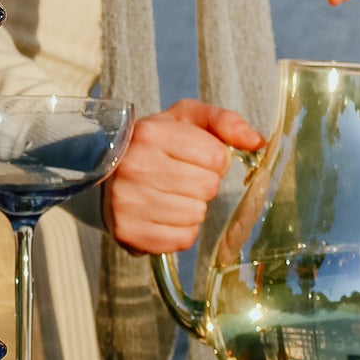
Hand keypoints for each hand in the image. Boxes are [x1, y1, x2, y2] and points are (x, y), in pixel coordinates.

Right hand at [104, 99, 263, 255]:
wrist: (103, 173)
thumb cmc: (152, 144)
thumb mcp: (185, 119)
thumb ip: (224, 121)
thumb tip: (257, 142)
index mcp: (151, 134)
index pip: (216, 157)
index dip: (214, 159)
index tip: (195, 158)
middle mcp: (135, 167)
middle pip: (207, 187)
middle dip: (203, 183)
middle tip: (182, 177)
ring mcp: (128, 202)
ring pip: (196, 215)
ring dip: (193, 207)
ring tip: (171, 195)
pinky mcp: (129, 232)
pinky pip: (182, 239)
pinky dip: (181, 230)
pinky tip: (164, 215)